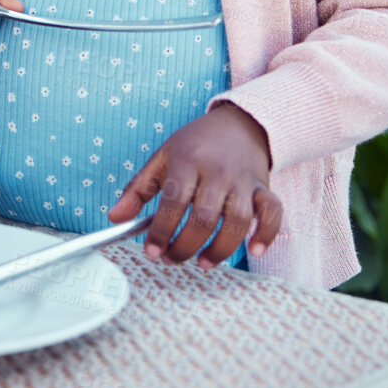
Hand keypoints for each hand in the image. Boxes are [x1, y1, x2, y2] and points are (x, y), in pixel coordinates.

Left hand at [107, 102, 282, 268]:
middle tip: (172, 259)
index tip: (152, 251)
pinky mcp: (264, 187)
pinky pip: (273, 213)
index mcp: (187, 161)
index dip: (161, 231)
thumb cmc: (195, 144)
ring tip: (203, 263)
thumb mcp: (162, 157)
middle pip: (204, 217)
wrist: (238, 124)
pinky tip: (254, 250)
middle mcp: (217, 171)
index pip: (173, 202)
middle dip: (186, 245)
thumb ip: (138, 189)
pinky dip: (266, 233)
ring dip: (221, 248)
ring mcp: (243, 180)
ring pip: (238, 220)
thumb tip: (114, 218)